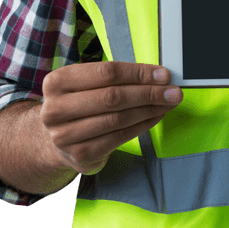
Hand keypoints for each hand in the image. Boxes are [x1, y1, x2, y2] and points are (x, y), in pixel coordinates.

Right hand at [40, 61, 182, 175]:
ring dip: (149, 109)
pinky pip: (120, 137)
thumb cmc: (80, 104)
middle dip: (148, 93)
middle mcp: (55, 109)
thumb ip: (115, 77)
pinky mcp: (80, 154)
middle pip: (113, 97)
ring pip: (118, 118)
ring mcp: (65, 135)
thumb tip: (157, 76)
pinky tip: (155, 117)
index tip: (163, 74)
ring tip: (168, 103)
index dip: (138, 73)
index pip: (106, 72)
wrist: (58, 139)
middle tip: (172, 91)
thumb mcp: (86, 84)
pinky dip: (143, 125)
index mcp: (57, 82)